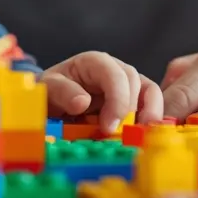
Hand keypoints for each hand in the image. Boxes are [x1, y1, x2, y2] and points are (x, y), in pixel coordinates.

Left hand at [42, 51, 163, 132]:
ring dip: (148, 114)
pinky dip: (149, 120)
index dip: (117, 99)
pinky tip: (143, 135)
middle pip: (133, 81)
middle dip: (129, 109)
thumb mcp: (48, 89)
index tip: (109, 126)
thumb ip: (61, 92)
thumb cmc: (52, 91)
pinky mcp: (133, 100)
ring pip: (148, 91)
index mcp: (92, 62)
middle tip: (119, 135)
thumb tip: (82, 102)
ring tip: (141, 135)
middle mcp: (113, 69)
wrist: (53, 101)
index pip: (113, 73)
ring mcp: (126, 84)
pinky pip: (150, 105)